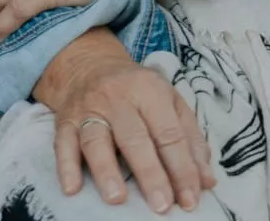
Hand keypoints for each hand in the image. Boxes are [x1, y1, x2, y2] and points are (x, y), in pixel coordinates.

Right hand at [34, 31, 213, 213]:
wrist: (90, 65)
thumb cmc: (137, 90)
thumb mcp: (170, 102)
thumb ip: (191, 139)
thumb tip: (206, 181)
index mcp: (149, 90)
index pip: (169, 134)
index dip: (182, 169)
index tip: (190, 200)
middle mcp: (117, 97)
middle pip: (134, 138)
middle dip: (149, 173)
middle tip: (161, 205)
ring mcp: (88, 108)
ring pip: (96, 140)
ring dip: (106, 170)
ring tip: (118, 199)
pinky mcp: (64, 120)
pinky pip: (63, 143)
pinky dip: (66, 166)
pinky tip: (72, 188)